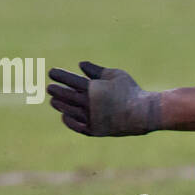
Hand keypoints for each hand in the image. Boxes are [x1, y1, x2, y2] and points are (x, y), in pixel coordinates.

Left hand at [46, 61, 160, 136]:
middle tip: (50, 88)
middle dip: (56, 90)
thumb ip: (95, 70)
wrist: (144, 114)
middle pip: (65, 96)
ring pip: (67, 110)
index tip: (51, 73)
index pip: (69, 80)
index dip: (58, 76)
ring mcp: (91, 118)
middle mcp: (89, 104)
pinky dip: (68, 120)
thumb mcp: (115, 75)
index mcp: (93, 88)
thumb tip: (80, 64)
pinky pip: (76, 126)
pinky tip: (64, 115)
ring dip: (59, 104)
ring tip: (54, 100)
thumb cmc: (130, 91)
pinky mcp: (94, 130)